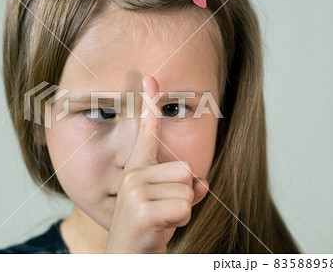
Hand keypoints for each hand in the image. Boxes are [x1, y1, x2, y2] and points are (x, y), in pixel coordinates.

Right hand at [105, 76, 208, 252]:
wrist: (128, 256)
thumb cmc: (148, 229)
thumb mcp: (169, 206)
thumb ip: (186, 191)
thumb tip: (204, 184)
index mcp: (137, 168)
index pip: (145, 131)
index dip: (149, 104)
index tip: (150, 77)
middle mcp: (133, 173)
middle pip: (187, 169)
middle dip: (184, 195)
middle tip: (164, 212)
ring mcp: (134, 188)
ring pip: (188, 189)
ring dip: (182, 210)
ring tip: (161, 220)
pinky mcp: (140, 207)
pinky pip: (184, 207)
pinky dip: (179, 221)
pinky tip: (159, 229)